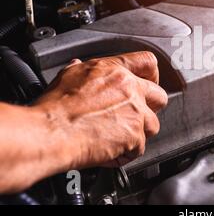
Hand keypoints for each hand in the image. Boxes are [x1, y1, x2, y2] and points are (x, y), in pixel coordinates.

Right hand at [34, 52, 167, 168]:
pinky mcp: (136, 137)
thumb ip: (80, 69)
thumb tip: (79, 65)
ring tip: (117, 136)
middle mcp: (131, 90)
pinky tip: (109, 150)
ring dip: (138, 132)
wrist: (52, 133)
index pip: (147, 62)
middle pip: (159, 96)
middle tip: (133, 114)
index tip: (150, 81)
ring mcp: (136, 114)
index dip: (151, 73)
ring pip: (152, 124)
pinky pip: (139, 148)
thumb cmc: (56, 107)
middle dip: (150, 107)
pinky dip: (126, 153)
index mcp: (116, 72)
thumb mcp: (67, 76)